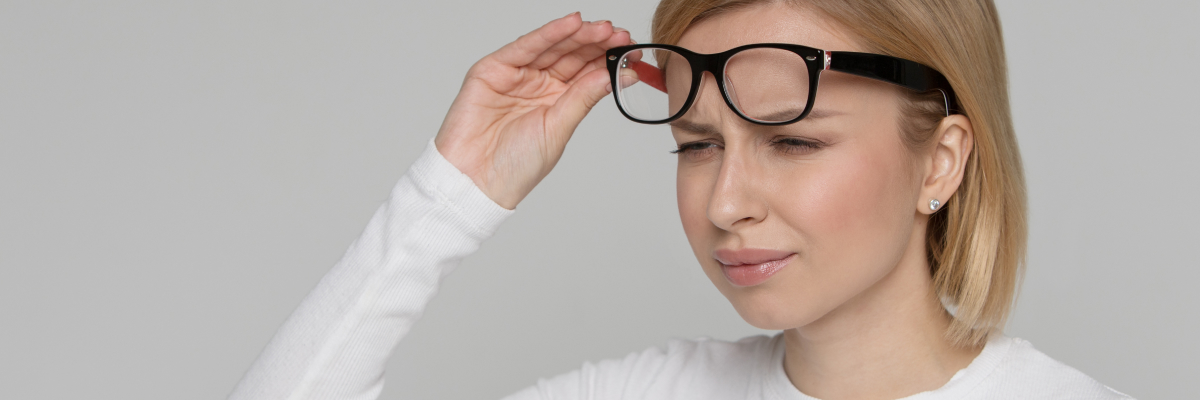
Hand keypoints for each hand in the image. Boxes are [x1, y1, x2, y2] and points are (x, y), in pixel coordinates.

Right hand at [433, 13, 630, 209]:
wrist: (476, 180)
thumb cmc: (515, 165)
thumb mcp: (558, 129)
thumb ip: (583, 97)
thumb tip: (616, 75)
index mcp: (556, 101)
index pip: (586, 72)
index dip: (607, 60)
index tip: (632, 51)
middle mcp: (537, 84)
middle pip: (571, 56)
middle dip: (597, 44)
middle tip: (621, 35)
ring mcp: (516, 75)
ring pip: (551, 47)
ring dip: (578, 35)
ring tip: (603, 29)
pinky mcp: (492, 70)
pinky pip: (524, 47)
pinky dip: (548, 34)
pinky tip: (571, 24)